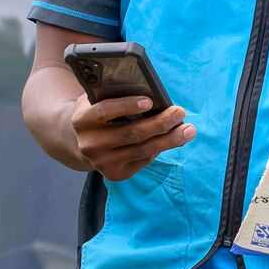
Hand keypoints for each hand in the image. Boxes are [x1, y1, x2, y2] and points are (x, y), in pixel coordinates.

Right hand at [72, 96, 194, 181]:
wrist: (80, 141)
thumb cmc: (97, 113)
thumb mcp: (98, 100)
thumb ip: (115, 95)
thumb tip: (153, 94)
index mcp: (82, 120)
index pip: (104, 111)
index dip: (127, 105)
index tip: (149, 101)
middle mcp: (90, 144)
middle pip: (131, 134)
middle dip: (159, 123)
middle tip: (180, 112)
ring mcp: (102, 162)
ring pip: (142, 150)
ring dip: (169, 140)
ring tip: (189, 130)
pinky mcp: (115, 174)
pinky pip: (143, 160)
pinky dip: (160, 148)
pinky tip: (174, 139)